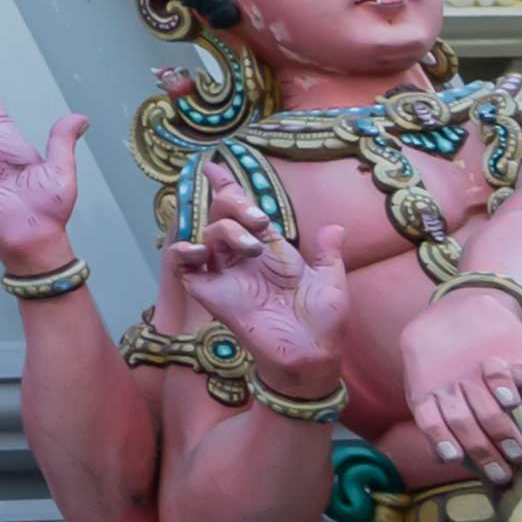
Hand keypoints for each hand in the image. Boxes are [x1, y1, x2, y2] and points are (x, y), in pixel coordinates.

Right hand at [174, 166, 351, 394]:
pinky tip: (198, 250)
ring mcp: (226, 277)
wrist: (313, 357)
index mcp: (270, 251)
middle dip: (232, 204)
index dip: (227, 187)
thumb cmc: (324, 323)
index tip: (213, 164)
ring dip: (223, 231)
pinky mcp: (213, 295)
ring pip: (207, 237)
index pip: (242, 212)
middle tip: (257, 218)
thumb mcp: (331, 282)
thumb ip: (328, 254)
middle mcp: (243, 260)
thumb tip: (336, 227)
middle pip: (221, 216)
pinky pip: (187, 269)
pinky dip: (185, 254)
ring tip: (250, 245)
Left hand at [402, 281, 521, 478]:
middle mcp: (450, 383)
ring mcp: (477, 369)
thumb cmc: (444, 357)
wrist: (468, 306)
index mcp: (426, 391)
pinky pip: (507, 376)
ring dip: (504, 433)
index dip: (441, 439)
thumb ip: (434, 415)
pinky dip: (509, 388)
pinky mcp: (505, 356)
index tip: (454, 458)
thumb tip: (444, 458)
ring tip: (519, 453)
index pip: (430, 421)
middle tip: (503, 474)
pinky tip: (515, 402)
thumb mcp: (427, 380)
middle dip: (485, 452)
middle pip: (465, 422)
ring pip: (489, 407)